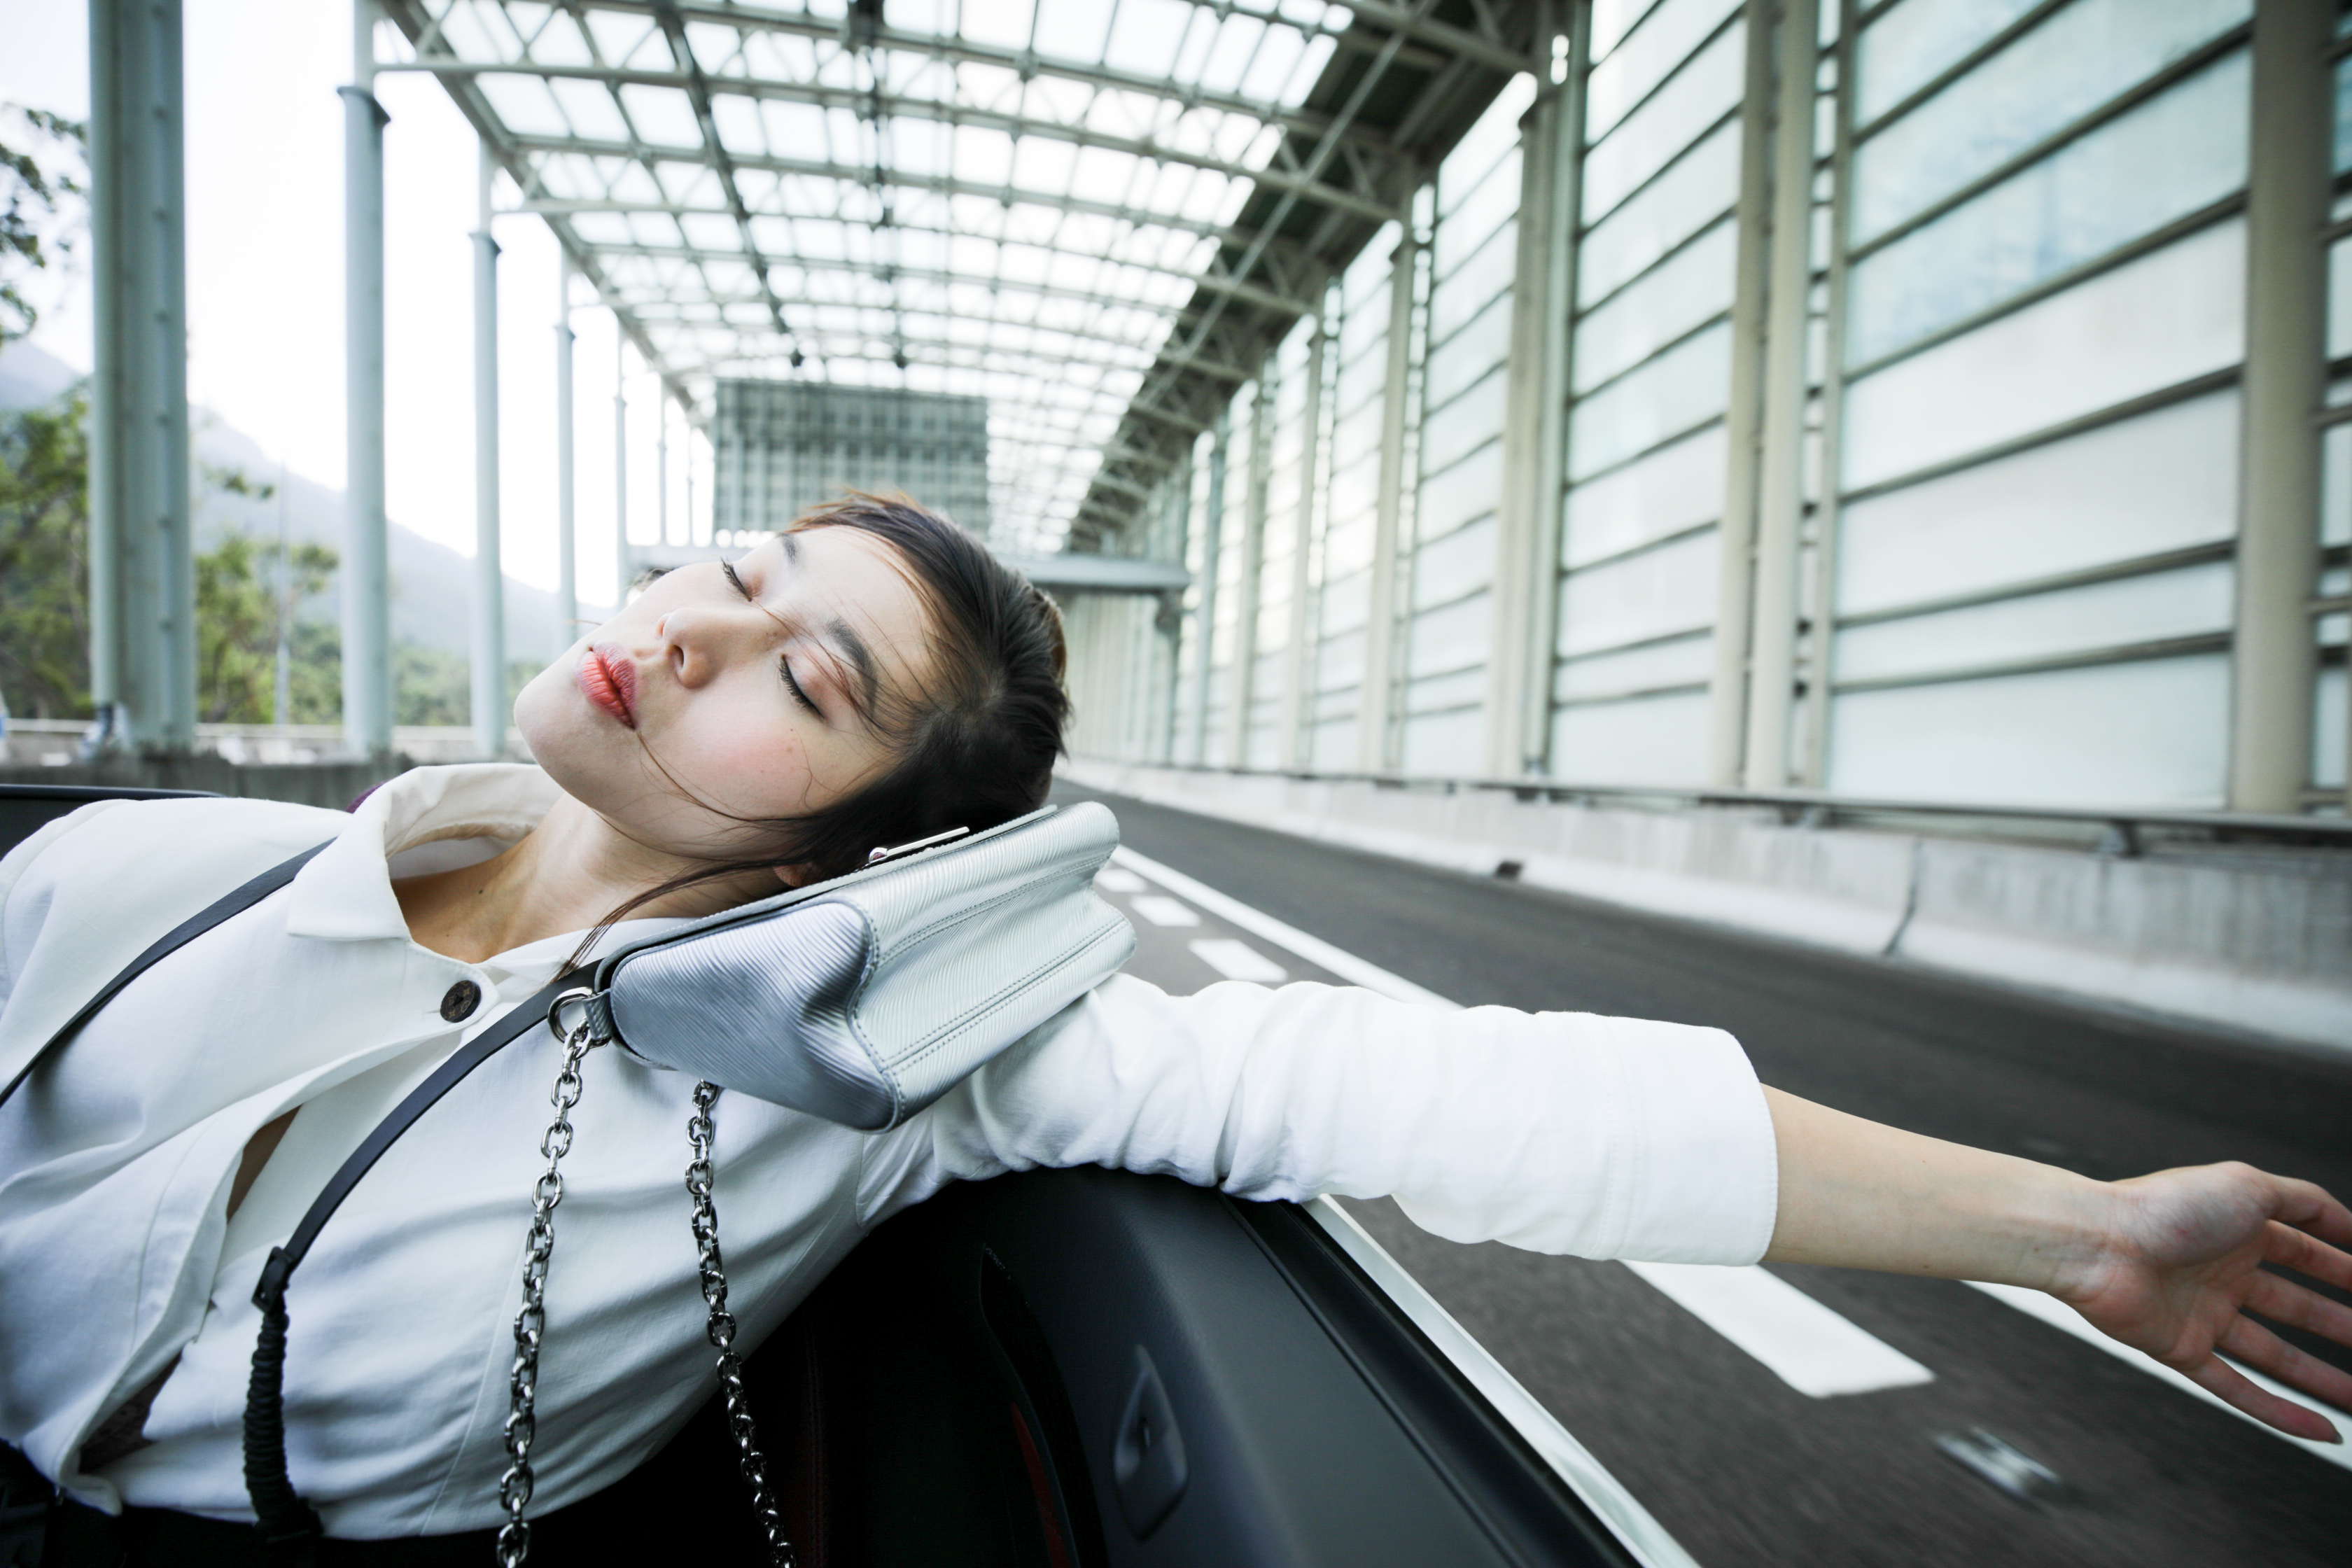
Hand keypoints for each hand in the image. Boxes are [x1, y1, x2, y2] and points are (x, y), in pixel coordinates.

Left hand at [2055, 1162, 2351, 1441]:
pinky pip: (2238, 1388)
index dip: (2344, 1269)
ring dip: (2321, 1379)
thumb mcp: (2248, 1186)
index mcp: (2235, 1230)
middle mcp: (2220, 1272)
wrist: (2097, 1245)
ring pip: (2275, 1355)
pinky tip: (2320, 1429)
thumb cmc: (2165, 1209)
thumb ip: (2303, 1200)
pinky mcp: (2182, 1349)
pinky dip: (2280, 1413)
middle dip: (2340, 1326)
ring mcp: (2202, 1313)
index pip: (2304, 1251)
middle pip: (2296, 1306)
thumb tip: (2348, 1218)